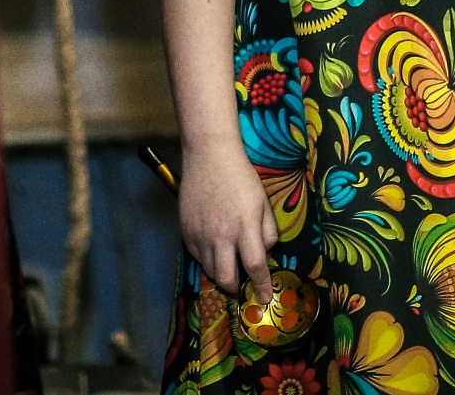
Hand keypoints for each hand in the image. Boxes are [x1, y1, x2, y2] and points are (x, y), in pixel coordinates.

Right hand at [178, 143, 278, 305]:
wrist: (209, 158)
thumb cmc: (241, 177)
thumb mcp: (263, 201)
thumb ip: (268, 230)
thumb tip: (266, 252)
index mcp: (245, 226)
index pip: (255, 265)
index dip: (261, 285)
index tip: (264, 298)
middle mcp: (221, 235)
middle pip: (227, 278)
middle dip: (236, 288)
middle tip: (243, 287)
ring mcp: (201, 235)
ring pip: (210, 271)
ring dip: (222, 275)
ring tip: (229, 267)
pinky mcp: (186, 232)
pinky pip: (198, 257)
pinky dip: (208, 261)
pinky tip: (215, 252)